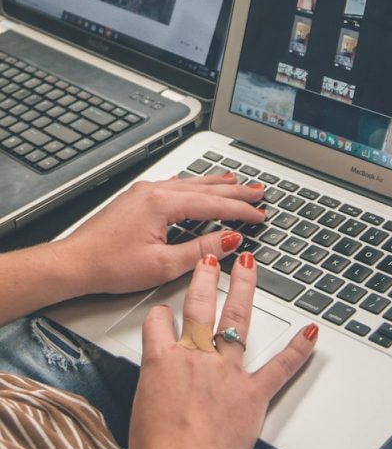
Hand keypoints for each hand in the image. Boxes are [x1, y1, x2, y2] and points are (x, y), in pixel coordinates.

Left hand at [52, 174, 266, 295]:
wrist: (74, 263)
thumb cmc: (109, 265)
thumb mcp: (162, 265)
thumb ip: (199, 251)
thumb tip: (228, 241)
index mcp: (163, 203)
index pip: (213, 204)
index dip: (240, 210)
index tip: (259, 213)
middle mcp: (155, 190)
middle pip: (205, 188)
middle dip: (235, 191)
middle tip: (258, 193)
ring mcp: (145, 192)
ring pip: (190, 184)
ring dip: (216, 185)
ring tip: (237, 183)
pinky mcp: (137, 198)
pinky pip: (175, 186)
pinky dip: (195, 187)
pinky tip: (199, 186)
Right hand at [128, 252, 317, 448]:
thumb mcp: (141, 410)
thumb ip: (155, 388)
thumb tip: (160, 390)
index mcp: (162, 363)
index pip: (157, 322)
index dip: (160, 314)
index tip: (164, 311)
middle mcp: (195, 359)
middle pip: (199, 306)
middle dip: (205, 278)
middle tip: (210, 260)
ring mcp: (226, 372)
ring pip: (236, 320)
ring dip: (244, 289)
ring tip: (249, 266)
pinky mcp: (252, 394)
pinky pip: (280, 367)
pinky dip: (298, 349)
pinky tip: (310, 331)